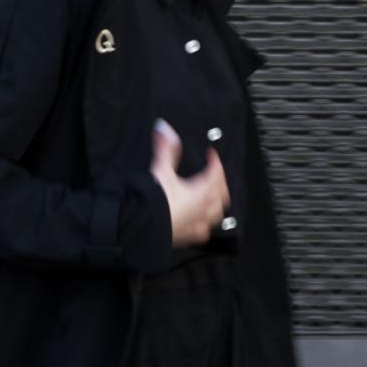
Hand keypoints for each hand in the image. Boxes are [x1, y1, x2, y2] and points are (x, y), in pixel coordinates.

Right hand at [149, 117, 230, 246]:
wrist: (144, 226)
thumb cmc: (156, 201)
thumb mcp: (161, 170)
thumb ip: (165, 150)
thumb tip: (163, 130)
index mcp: (201, 192)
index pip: (215, 174)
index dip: (215, 162)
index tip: (211, 155)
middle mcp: (203, 209)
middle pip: (221, 196)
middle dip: (221, 185)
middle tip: (216, 176)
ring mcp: (196, 224)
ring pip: (216, 216)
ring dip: (216, 206)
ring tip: (213, 201)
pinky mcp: (186, 236)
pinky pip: (201, 232)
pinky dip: (203, 226)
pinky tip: (199, 225)